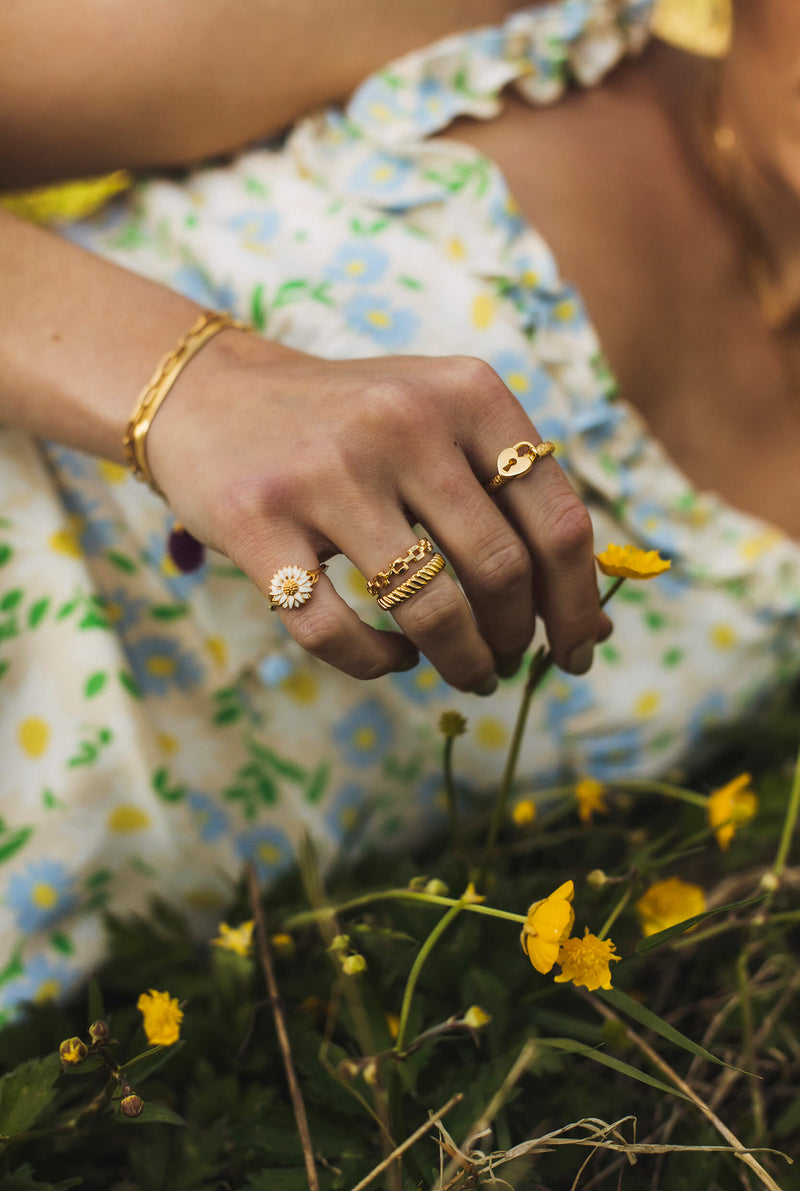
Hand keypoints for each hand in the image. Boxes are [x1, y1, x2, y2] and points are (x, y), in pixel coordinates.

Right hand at [147, 331, 609, 692]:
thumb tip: (593, 619)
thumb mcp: (439, 424)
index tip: (578, 649)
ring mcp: (327, 473)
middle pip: (501, 572)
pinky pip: (333, 629)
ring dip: (463, 662)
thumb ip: (512, 500)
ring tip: (468, 672)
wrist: (209, 393)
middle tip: (508, 660)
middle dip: (516, 638)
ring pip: (428, 610)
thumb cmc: (349, 424)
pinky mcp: (257, 522)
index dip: (578, 603)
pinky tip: (393, 659)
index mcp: (467, 394)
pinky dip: (376, 664)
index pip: (558, 521)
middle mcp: (404, 423)